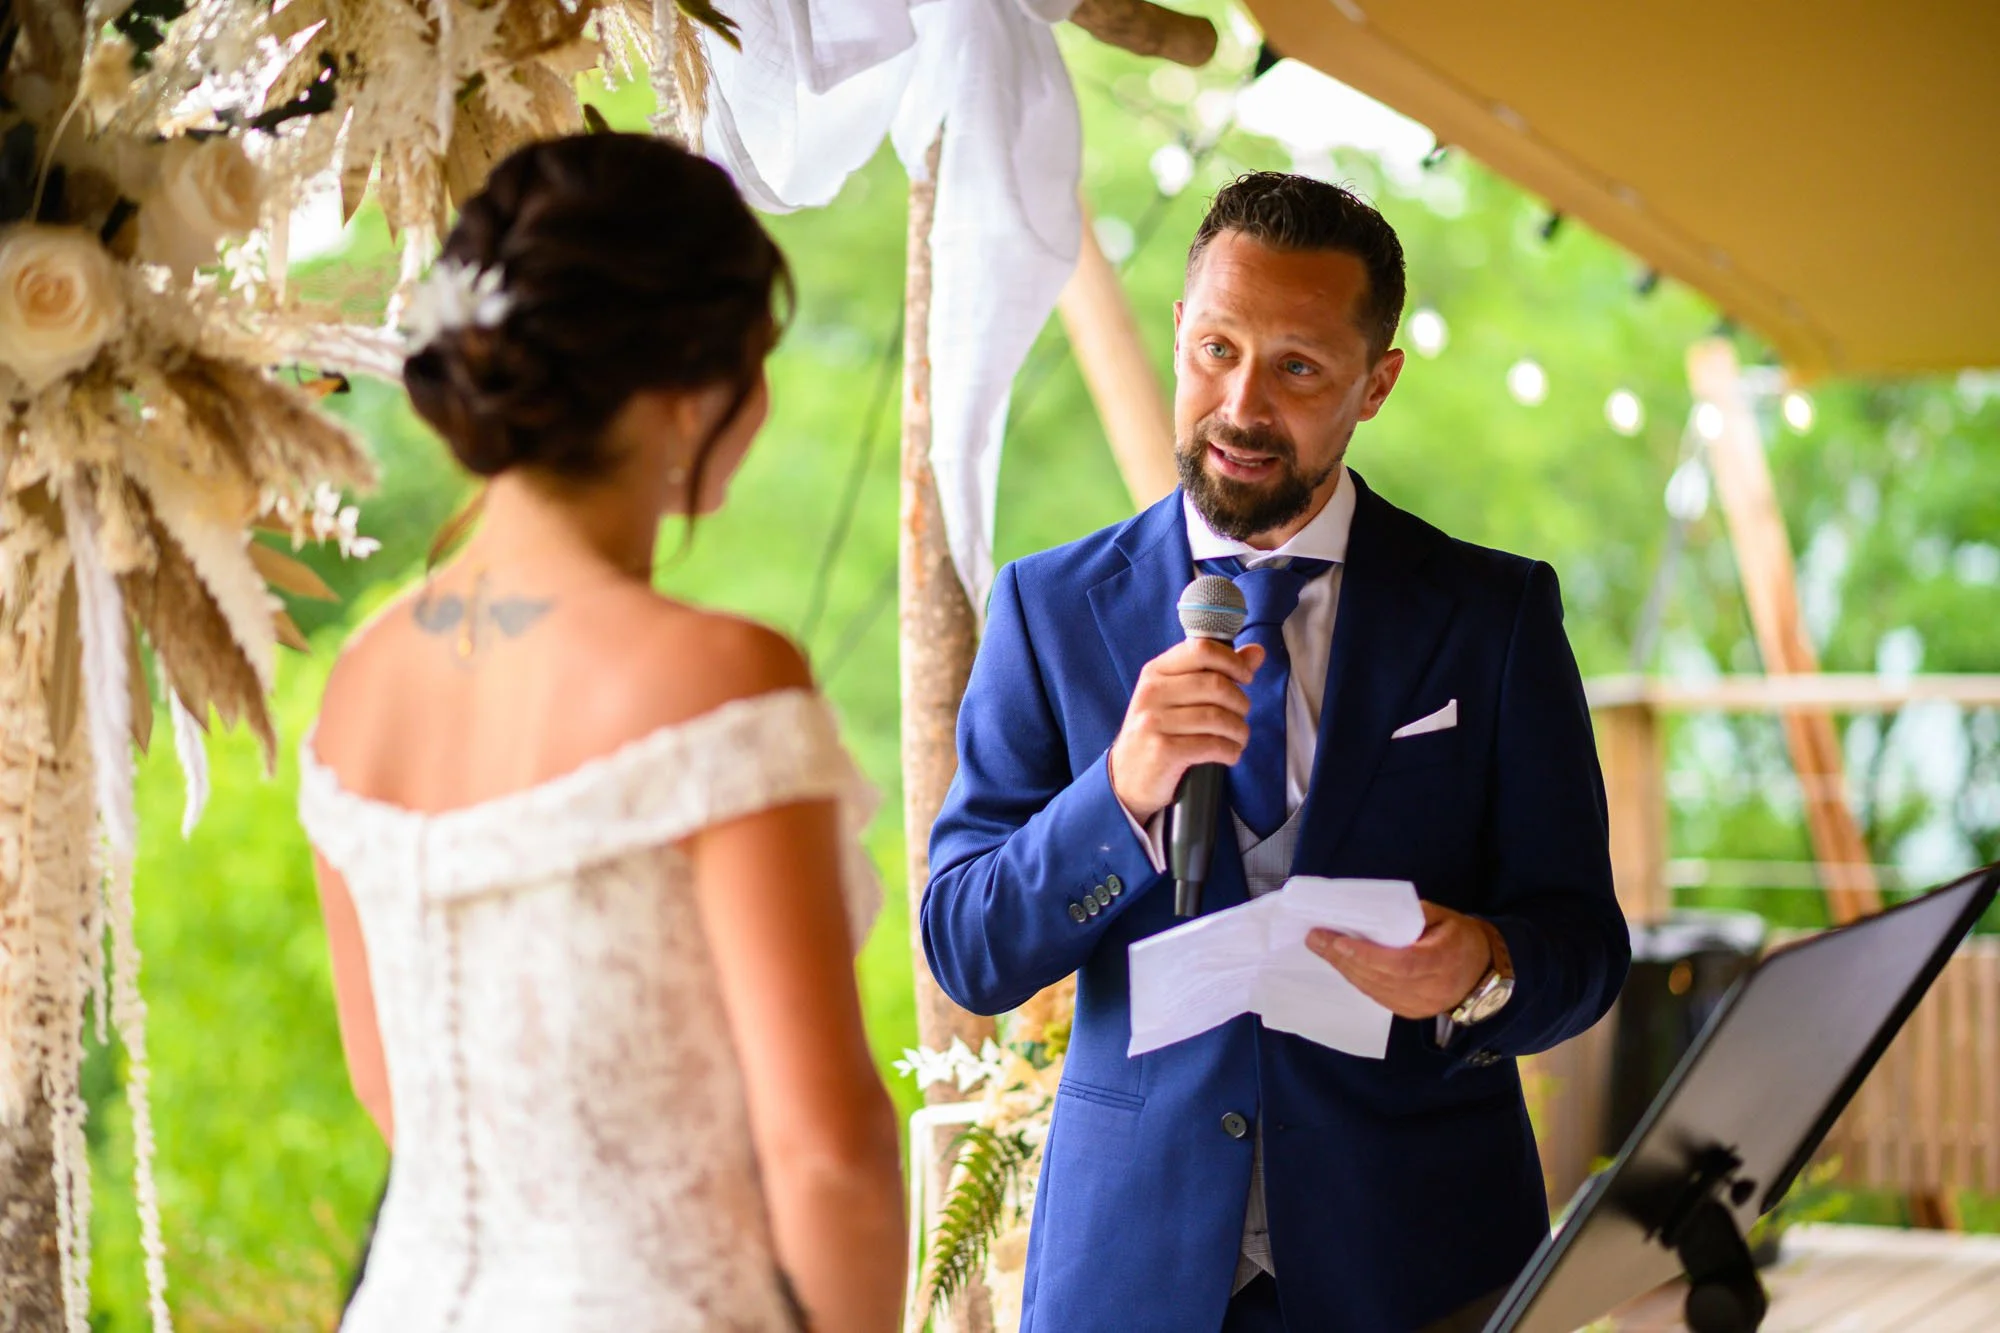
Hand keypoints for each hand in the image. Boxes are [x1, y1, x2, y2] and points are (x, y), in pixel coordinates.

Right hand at [1107, 638, 1266, 822]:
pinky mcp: (1163, 751)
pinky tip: (1229, 754)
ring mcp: (1155, 722)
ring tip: (1237, 739)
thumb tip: (1256, 652)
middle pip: (1216, 684)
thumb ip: (1217, 672)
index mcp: (1155, 672)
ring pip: (1218, 717)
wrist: (1126, 779)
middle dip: (1240, 703)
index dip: (1232, 661)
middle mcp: (1152, 693)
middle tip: (1240, 717)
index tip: (1245, 677)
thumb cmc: (1159, 733)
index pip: (1201, 649)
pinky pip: (1213, 745)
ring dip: (1239, 731)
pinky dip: (1230, 751)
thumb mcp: (1179, 697)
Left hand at [1306, 902, 1493, 1020]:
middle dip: (1343, 957)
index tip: (1339, 941)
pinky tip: (1339, 962)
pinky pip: (1376, 996)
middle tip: (1315, 938)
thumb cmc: (1463, 939)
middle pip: (1379, 977)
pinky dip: (1356, 978)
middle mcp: (1429, 989)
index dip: (1368, 955)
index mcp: (1442, 961)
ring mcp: (1418, 1005)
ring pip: (1373, 989)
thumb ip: (1415, 915)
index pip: (1400, 963)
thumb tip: (1378, 913)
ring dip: (1344, 968)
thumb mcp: (1446, 917)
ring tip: (1320, 947)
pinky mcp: (1409, 1012)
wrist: (1484, 974)